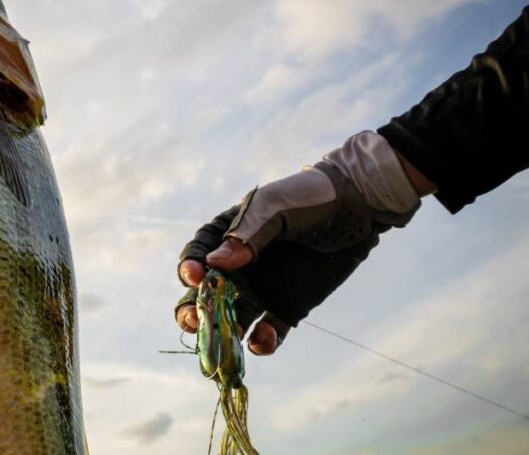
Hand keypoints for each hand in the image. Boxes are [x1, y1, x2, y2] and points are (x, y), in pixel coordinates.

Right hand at [174, 132, 424, 354]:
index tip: (195, 276)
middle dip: (192, 312)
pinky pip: (267, 334)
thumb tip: (215, 264)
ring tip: (226, 342)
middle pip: (203, 298)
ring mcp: (259, 292)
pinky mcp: (286, 309)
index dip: (189, 269)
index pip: (196, 258)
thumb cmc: (306, 198)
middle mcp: (235, 270)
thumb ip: (246, 234)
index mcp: (223, 239)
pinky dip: (261, 343)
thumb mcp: (273, 207)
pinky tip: (264, 339)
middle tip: (194, 319)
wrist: (353, 208)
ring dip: (222, 336)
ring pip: (230, 322)